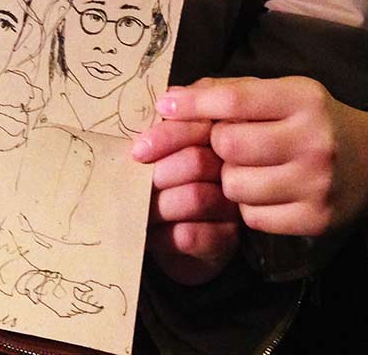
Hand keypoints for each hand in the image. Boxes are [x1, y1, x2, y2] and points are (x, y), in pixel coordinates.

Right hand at [15, 270, 104, 316]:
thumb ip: (79, 286)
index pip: (86, 307)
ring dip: (81, 308)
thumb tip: (89, 288)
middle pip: (82, 310)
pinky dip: (74, 309)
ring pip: (76, 312)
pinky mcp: (59, 312)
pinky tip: (75, 304)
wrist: (38, 288)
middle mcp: (68, 308)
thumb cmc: (54, 283)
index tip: (101, 308)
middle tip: (94, 304)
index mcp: (71, 300)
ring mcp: (63, 311)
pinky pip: (70, 312)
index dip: (94, 308)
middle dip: (88, 307)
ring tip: (85, 303)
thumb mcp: (69, 283)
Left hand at [132, 116, 239, 284]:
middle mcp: (231, 170)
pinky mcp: (225, 241)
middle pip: (197, 161)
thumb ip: (155, 142)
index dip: (166, 137)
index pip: (199, 127)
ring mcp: (232, 207)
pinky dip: (161, 234)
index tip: (137, 152)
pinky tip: (148, 234)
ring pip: (195, 197)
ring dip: (158, 205)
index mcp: (214, 140)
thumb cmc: (162, 188)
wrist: (170, 240)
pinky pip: (191, 234)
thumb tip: (138, 137)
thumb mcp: (159, 159)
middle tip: (135, 186)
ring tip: (138, 209)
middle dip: (158, 174)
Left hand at [155, 76, 367, 236]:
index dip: (194, 104)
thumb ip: (231, 92)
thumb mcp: (282, 92)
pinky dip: (249, 205)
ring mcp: (316, 184)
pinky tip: (267, 190)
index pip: (235, 101)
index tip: (164, 106)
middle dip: (217, 145)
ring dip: (231, 178)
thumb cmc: (313, 118)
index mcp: (303, 98)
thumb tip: (171, 99)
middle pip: (229, 146)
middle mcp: (313, 140)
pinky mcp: (314, 219)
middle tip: (229, 143)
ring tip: (251, 167)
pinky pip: (252, 217)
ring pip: (235, 186)